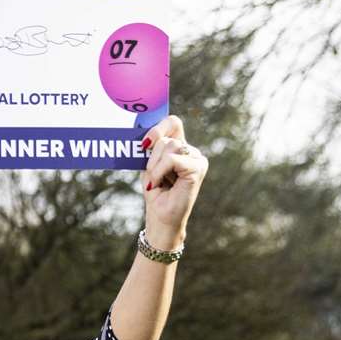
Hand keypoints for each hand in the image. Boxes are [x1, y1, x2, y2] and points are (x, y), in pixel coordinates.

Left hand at [140, 115, 207, 245]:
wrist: (160, 217)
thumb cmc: (155, 192)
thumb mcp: (148, 165)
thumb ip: (150, 147)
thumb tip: (143, 130)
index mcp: (179, 147)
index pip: (173, 122)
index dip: (158, 127)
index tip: (144, 143)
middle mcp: (190, 151)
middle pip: (167, 137)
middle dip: (151, 155)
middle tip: (151, 173)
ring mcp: (197, 159)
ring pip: (170, 145)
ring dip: (155, 165)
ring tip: (156, 181)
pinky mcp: (198, 168)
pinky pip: (173, 159)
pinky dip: (160, 171)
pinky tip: (159, 184)